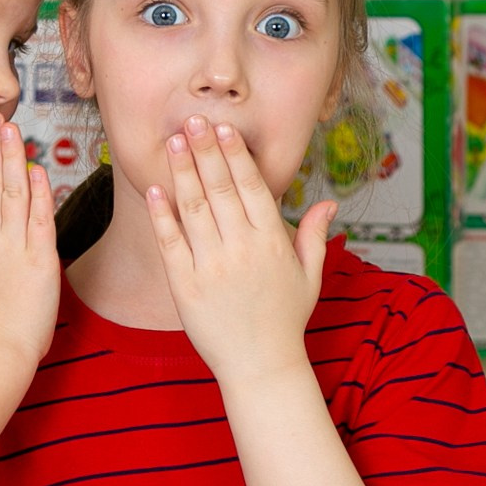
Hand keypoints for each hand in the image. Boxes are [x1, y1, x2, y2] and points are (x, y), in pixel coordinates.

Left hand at [146, 115, 337, 378]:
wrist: (260, 366)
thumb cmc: (285, 320)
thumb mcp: (310, 276)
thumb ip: (314, 236)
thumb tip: (330, 202)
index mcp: (271, 243)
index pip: (252, 187)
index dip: (236, 155)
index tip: (224, 128)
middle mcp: (242, 250)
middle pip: (221, 189)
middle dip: (206, 151)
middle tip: (193, 119)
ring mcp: (211, 267)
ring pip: (194, 209)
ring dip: (183, 172)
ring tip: (175, 141)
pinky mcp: (184, 286)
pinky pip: (170, 243)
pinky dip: (161, 215)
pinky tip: (155, 189)